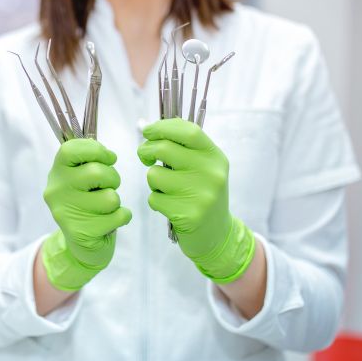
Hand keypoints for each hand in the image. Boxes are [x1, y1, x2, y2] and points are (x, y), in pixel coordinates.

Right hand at [41, 139, 131, 290]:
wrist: (81, 244)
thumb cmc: (86, 203)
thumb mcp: (81, 178)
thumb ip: (90, 161)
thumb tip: (108, 155)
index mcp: (57, 171)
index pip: (71, 149)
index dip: (96, 150)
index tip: (108, 158)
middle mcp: (57, 190)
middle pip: (96, 173)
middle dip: (113, 178)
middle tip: (108, 187)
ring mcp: (66, 212)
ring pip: (110, 197)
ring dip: (116, 202)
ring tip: (105, 207)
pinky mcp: (80, 232)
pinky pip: (117, 216)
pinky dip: (122, 217)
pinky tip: (111, 222)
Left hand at [137, 119, 254, 282]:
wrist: (217, 234)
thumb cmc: (202, 194)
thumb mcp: (202, 167)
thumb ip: (180, 147)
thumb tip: (145, 126)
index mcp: (214, 157)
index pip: (188, 131)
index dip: (162, 127)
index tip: (147, 131)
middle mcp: (211, 173)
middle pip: (164, 149)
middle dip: (146, 150)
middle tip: (145, 157)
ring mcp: (202, 195)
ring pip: (154, 175)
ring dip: (153, 182)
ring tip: (167, 189)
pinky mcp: (189, 215)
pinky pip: (154, 198)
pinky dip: (156, 201)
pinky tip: (170, 207)